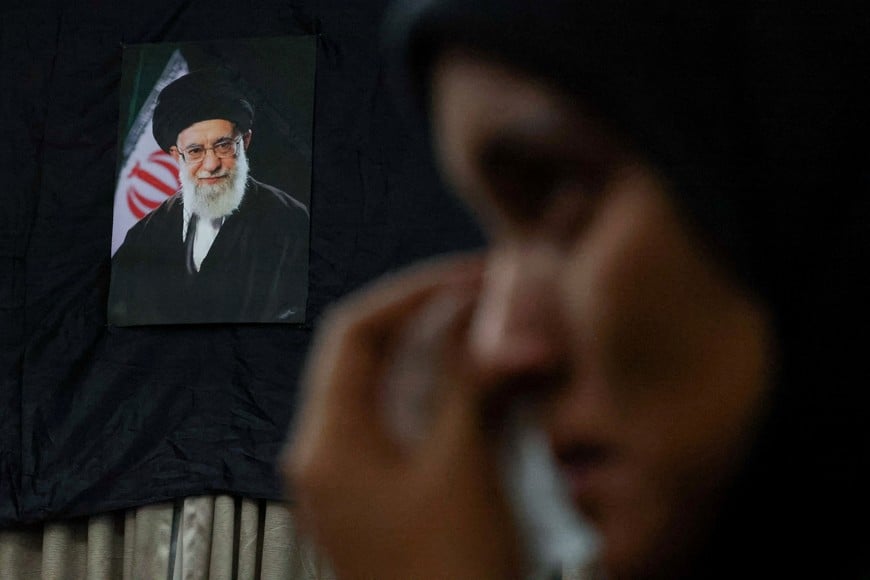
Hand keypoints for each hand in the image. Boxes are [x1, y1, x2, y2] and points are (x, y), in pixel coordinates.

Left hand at [282, 254, 522, 578]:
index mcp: (327, 443)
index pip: (355, 333)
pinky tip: (489, 396)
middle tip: (486, 301)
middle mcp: (329, 458)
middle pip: (372, 361)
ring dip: (443, 363)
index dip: (411, 295)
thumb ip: (467, 382)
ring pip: (395, 395)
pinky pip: (409, 432)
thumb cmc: (448, 577)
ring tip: (494, 338)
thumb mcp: (461, 466)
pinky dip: (446, 405)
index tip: (464, 279)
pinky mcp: (384, 504)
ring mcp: (355, 484)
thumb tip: (476, 315)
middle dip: (431, 325)